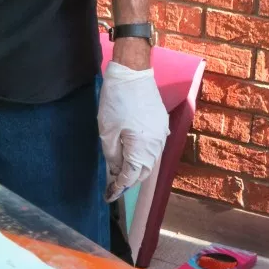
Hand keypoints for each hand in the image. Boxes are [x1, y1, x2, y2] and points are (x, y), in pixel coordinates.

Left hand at [98, 61, 169, 202]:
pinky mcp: (161, 123)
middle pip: (143, 171)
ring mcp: (161, 134)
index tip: (107, 196)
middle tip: (112, 182)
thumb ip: (112, 156)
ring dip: (136, 167)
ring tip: (120, 168)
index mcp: (143, 150)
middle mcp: (156, 145)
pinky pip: (152, 146)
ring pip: (149, 160)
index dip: (117, 187)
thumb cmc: (117, 101)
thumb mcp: (107, 131)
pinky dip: (142, 153)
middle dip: (128, 179)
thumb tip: (117, 171)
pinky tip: (131, 151)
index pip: (130, 177)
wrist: (133, 73)